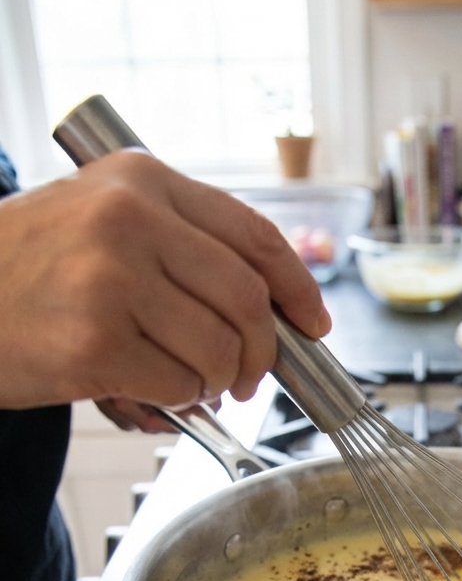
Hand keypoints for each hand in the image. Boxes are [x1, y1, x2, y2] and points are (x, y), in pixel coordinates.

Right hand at [0, 150, 330, 410]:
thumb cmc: (25, 267)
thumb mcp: (101, 220)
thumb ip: (183, 247)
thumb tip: (273, 312)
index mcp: (142, 180)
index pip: (254, 234)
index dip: (299, 287)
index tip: (314, 322)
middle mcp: (131, 219)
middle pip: (249, 298)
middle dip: (264, 351)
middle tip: (249, 375)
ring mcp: (112, 280)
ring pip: (220, 349)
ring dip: (217, 381)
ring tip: (190, 382)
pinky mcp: (95, 342)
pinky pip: (180, 385)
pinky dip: (179, 400)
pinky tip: (152, 390)